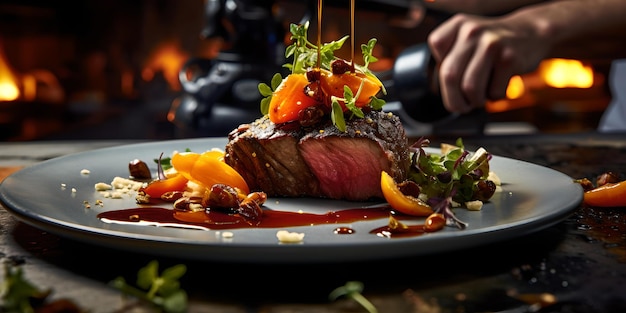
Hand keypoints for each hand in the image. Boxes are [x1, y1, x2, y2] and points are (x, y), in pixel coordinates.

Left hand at [427, 13, 550, 112]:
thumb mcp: (467, 38)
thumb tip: (444, 93)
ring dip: (475, 101)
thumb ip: (450, 58)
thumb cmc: (493, 44)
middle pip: (449, 75)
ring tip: (480, 97)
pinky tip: (498, 86)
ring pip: (470, 88)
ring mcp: (491, 44)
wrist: (532, 33)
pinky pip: (493, 92)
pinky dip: (494, 97)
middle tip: (461, 106)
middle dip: (454, 99)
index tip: (453, 78)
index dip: (442, 66)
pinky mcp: (509, 59)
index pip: (436, 47)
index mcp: (458, 24)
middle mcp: (472, 30)